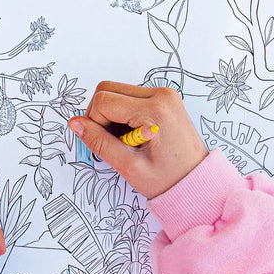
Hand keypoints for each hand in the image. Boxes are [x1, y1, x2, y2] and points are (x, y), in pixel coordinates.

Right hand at [68, 82, 207, 198]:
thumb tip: (75, 124)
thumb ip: (99, 142)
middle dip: (100, 116)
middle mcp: (161, 94)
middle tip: (112, 144)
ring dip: (112, 116)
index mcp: (154, 110)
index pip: (103, 101)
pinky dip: (123, 115)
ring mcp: (164, 94)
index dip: (94, 123)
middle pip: (108, 90)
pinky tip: (133, 136)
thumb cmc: (169, 180)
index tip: (103, 145)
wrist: (199, 183)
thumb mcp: (129, 167)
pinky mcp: (164, 99)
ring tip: (126, 143)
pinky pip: (130, 97)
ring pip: (117, 93)